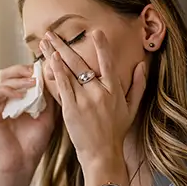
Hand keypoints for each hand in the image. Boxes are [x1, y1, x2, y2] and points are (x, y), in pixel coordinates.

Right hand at [0, 64, 55, 174]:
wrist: (22, 163)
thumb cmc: (34, 143)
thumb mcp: (47, 116)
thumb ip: (48, 97)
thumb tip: (52, 76)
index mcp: (18, 100)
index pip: (21, 76)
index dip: (31, 70)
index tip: (46, 69)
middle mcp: (5, 100)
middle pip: (9, 73)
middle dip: (23, 69)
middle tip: (36, 72)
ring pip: (2, 80)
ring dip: (18, 79)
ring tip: (32, 83)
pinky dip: (7, 90)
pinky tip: (21, 96)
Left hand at [39, 30, 146, 169]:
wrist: (102, 153)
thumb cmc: (116, 132)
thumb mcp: (132, 108)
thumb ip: (138, 86)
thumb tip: (142, 65)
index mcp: (114, 90)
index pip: (108, 63)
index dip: (102, 46)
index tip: (95, 31)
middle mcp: (99, 92)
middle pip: (81, 63)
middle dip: (64, 45)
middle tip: (52, 33)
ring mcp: (84, 100)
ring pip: (68, 72)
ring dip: (54, 54)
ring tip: (44, 42)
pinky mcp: (71, 109)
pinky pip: (62, 86)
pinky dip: (56, 72)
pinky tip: (49, 60)